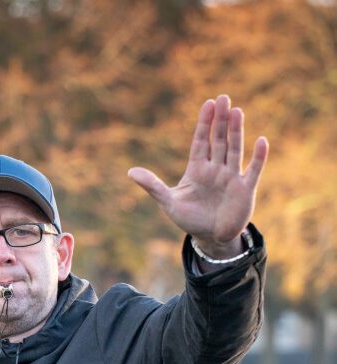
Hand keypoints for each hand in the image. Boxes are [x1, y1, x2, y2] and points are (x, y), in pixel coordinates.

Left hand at [128, 95, 267, 258]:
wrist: (209, 237)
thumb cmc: (189, 218)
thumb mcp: (168, 201)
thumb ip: (152, 185)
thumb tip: (129, 172)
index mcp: (197, 168)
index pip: (201, 141)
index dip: (204, 123)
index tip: (208, 103)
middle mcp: (216, 168)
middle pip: (218, 139)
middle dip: (221, 120)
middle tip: (224, 98)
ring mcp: (231, 177)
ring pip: (234, 149)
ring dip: (236, 131)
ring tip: (237, 111)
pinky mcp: (245, 189)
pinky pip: (253, 170)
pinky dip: (258, 157)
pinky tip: (261, 141)